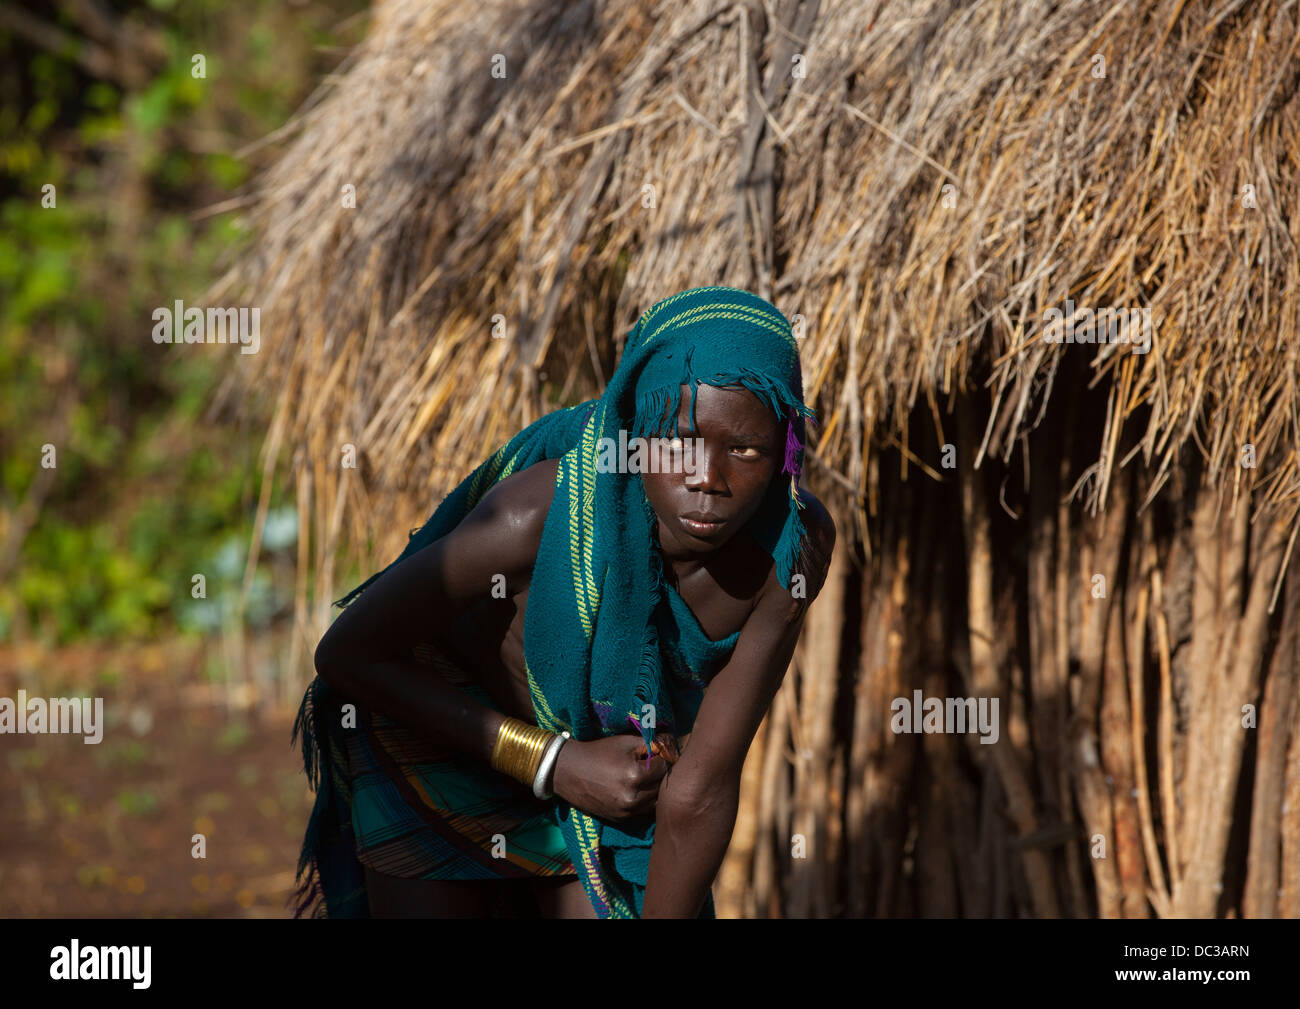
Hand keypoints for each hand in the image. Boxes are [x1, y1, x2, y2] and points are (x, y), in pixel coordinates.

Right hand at [550, 734, 672, 822]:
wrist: (569, 771)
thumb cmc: (599, 752)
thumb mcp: (626, 742)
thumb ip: (652, 743)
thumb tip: (672, 744)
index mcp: (634, 775)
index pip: (664, 767)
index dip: (663, 757)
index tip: (658, 753)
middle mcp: (632, 798)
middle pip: (663, 786)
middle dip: (662, 774)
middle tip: (657, 764)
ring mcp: (626, 811)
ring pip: (657, 802)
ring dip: (657, 790)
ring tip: (649, 777)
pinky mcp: (621, 819)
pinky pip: (644, 811)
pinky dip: (646, 800)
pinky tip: (640, 789)